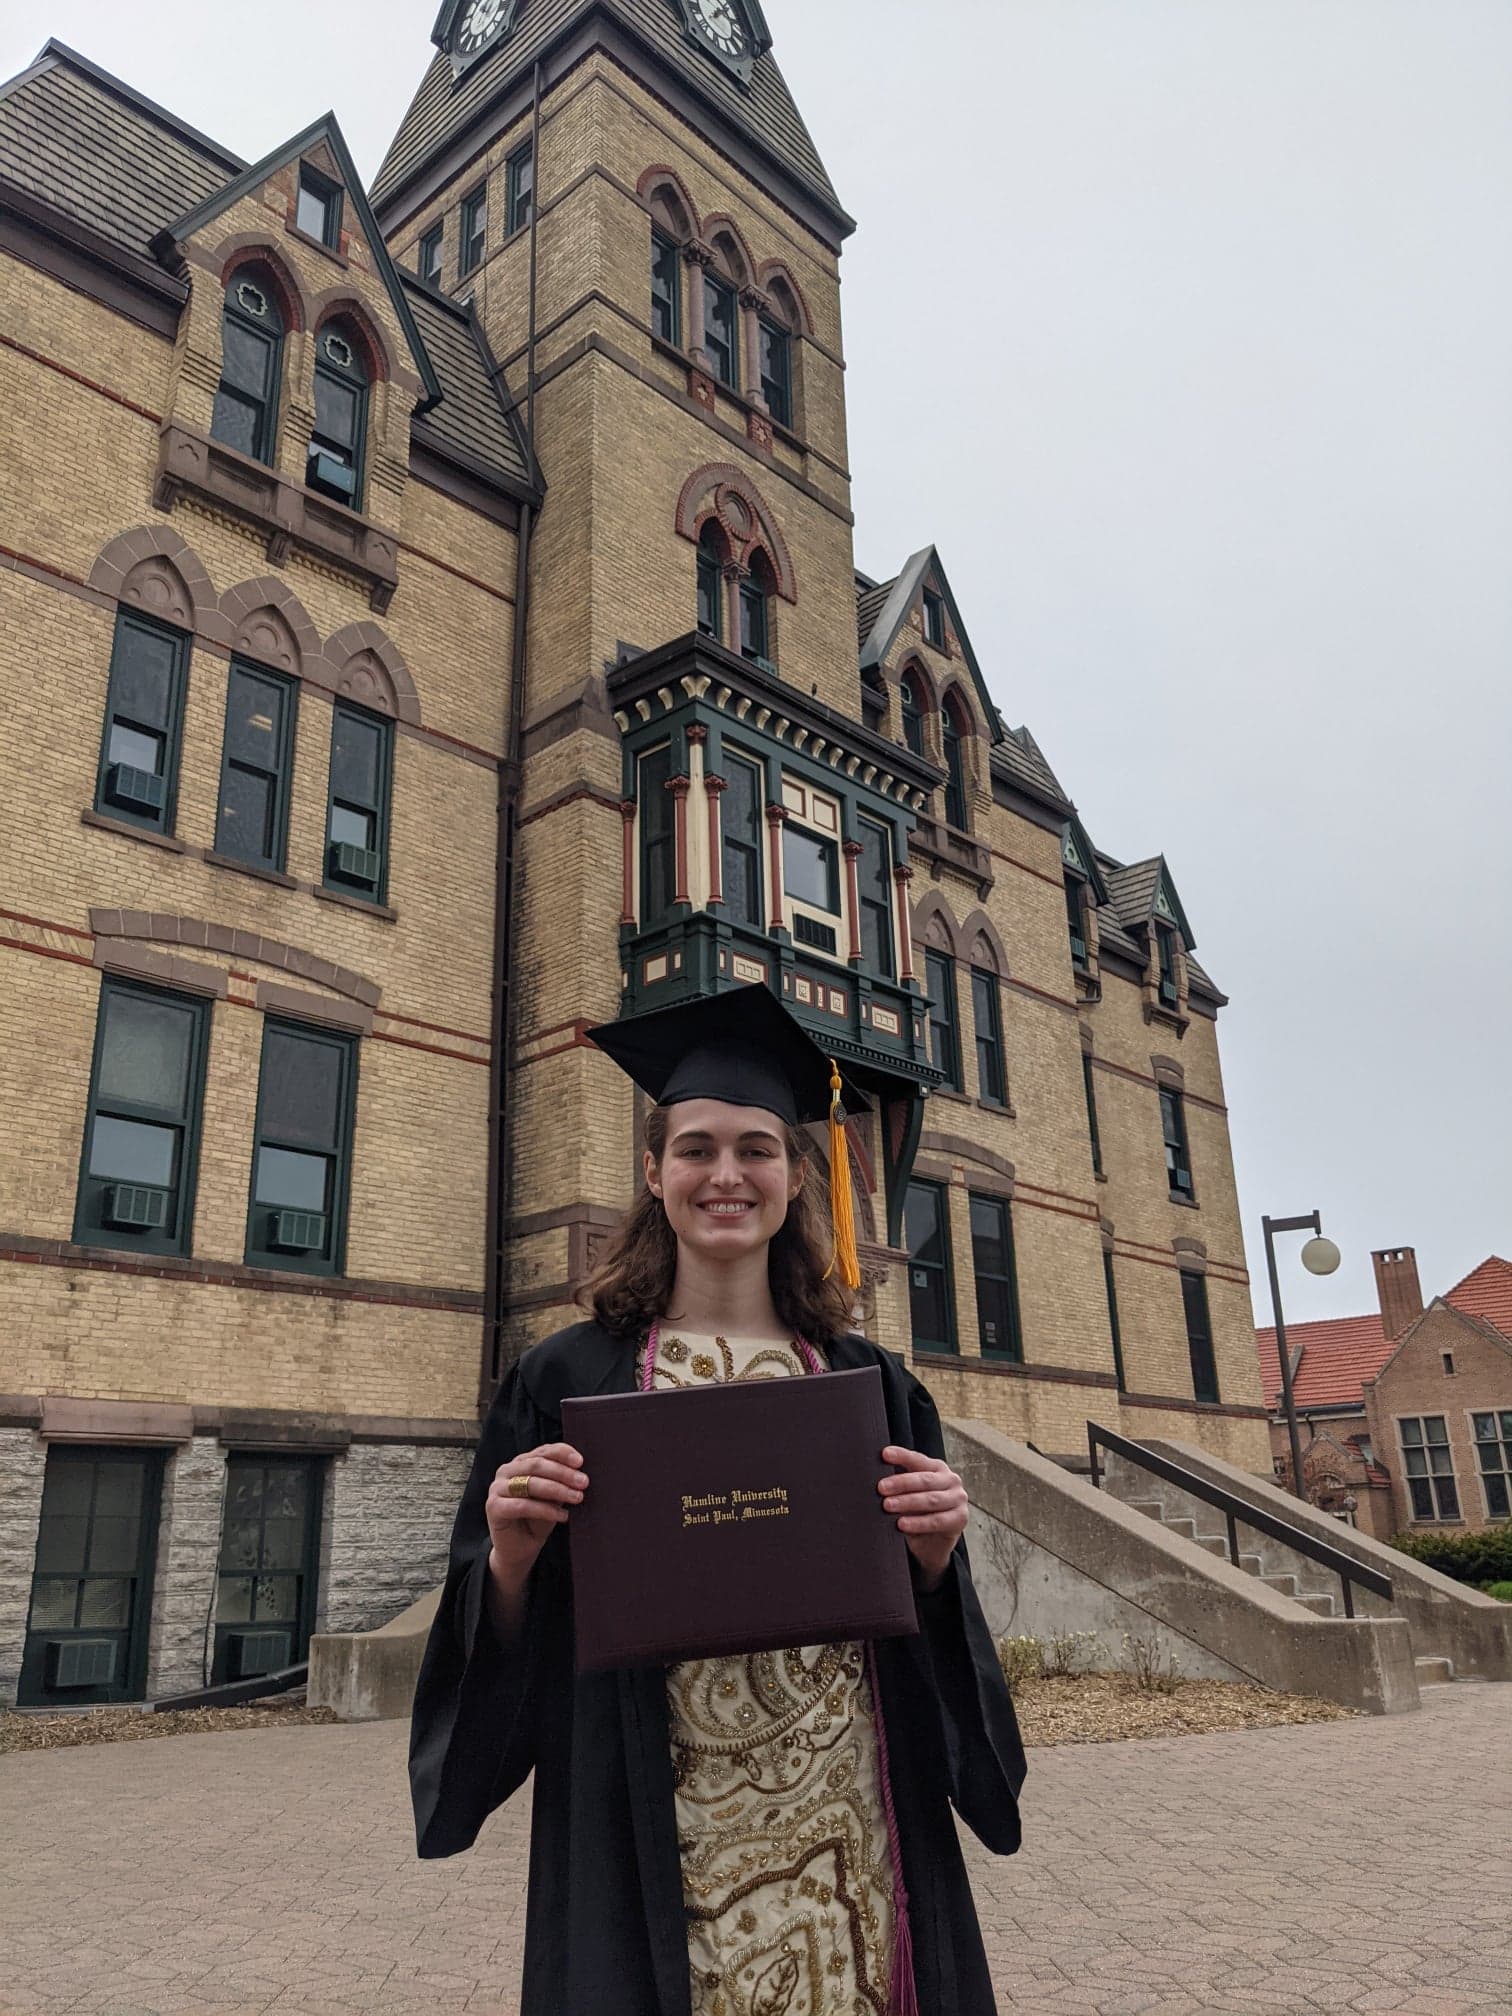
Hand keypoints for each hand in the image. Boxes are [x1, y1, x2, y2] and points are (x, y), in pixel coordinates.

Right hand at [485, 1442, 588, 1592]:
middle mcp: (506, 1471)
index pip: (543, 1451)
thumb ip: (561, 1482)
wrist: (520, 1550)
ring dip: (558, 1490)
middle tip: (584, 1482)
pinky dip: (545, 1510)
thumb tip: (580, 1472)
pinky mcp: (493, 1507)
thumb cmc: (538, 1520)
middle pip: (537, 1465)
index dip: (562, 1453)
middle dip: (563, 1473)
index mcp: (521, 1462)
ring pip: (531, 1483)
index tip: (581, 1462)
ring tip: (577, 1498)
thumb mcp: (553, 1497)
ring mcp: (497, 1488)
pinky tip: (562, 1515)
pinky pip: (523, 1505)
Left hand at [878, 1446, 967, 1591]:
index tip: (884, 1454)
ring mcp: (958, 1499)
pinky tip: (902, 1524)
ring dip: (907, 1502)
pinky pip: (937, 1520)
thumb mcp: (907, 1495)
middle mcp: (951, 1480)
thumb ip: (898, 1485)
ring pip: (931, 1499)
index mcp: (937, 1468)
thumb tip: (876, 1479)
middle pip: (924, 1480)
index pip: (918, 1460)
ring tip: (888, 1506)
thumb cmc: (917, 1512)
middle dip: (901, 1483)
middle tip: (881, 1488)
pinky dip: (918, 1523)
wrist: (933, 1543)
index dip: (902, 1456)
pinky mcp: (960, 1519)